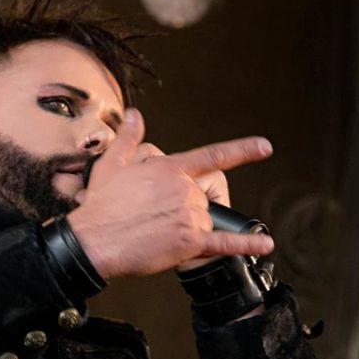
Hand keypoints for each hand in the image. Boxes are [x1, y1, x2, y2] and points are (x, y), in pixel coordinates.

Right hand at [67, 108, 273, 278]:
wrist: (93, 240)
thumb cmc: (100, 205)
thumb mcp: (112, 163)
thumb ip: (129, 137)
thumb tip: (135, 114)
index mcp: (170, 168)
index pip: (213, 155)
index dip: (242, 150)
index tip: (264, 147)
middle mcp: (185, 189)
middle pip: (201, 197)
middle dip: (182, 208)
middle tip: (151, 218)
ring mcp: (190, 216)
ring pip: (204, 220)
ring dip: (187, 228)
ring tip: (155, 233)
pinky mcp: (189, 243)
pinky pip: (224, 243)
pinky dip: (247, 244)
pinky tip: (265, 243)